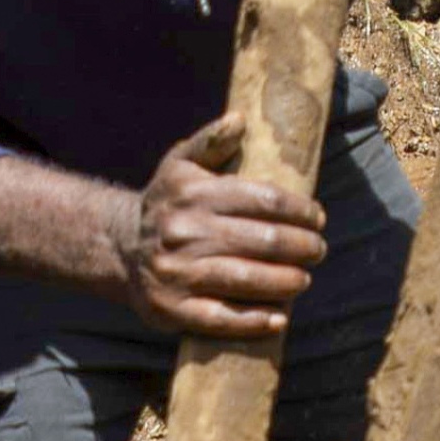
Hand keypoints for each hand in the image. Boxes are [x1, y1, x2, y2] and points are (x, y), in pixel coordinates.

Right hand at [121, 120, 327, 340]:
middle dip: (300, 247)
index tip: (318, 218)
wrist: (120, 248)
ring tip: (304, 280)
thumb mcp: (180, 165)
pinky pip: (219, 318)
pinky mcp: (170, 308)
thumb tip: (240, 120)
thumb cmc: (167, 204)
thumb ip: (210, 142)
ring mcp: (175, 272)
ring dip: (284, 282)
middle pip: (260, 240)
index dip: (298, 210)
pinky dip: (253, 320)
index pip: (262, 199)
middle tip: (318, 251)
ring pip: (243, 279)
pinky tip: (279, 318)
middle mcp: (182, 231)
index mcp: (192, 193)